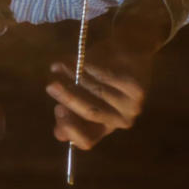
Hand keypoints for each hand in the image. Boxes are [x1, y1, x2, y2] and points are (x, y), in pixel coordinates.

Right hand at [46, 35, 153, 151]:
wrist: (132, 47)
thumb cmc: (104, 71)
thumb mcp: (85, 91)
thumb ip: (71, 109)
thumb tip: (59, 132)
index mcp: (104, 127)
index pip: (86, 141)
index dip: (70, 129)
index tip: (57, 109)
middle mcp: (119, 121)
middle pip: (90, 113)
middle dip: (67, 99)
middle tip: (50, 85)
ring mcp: (131, 107)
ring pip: (97, 93)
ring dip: (74, 77)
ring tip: (59, 65)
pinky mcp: (138, 90)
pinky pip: (108, 78)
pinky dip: (90, 67)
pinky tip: (78, 59)